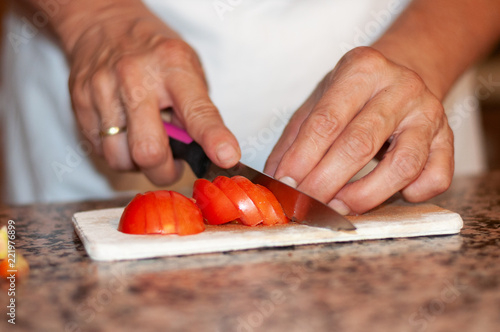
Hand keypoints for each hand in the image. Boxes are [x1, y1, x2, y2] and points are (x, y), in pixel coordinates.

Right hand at [66, 1, 239, 184]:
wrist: (104, 24)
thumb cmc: (155, 52)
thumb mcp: (188, 68)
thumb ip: (198, 110)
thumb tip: (208, 152)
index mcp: (173, 66)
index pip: (197, 111)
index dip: (214, 139)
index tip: (226, 157)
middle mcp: (136, 78)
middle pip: (149, 150)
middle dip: (165, 171)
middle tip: (173, 165)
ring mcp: (103, 90)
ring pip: (120, 159)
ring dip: (139, 164)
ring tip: (146, 142)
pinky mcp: (80, 103)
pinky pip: (101, 151)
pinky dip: (119, 153)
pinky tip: (126, 133)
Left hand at [265, 47, 453, 214]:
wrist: (404, 76)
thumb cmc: (353, 96)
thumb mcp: (318, 102)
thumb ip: (295, 140)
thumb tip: (278, 181)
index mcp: (362, 69)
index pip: (327, 121)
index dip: (303, 159)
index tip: (286, 185)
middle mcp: (400, 87)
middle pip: (360, 144)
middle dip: (326, 183)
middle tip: (306, 204)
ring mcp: (429, 113)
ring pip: (403, 166)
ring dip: (366, 196)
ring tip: (339, 207)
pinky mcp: (449, 139)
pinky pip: (436, 177)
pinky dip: (413, 194)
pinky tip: (392, 195)